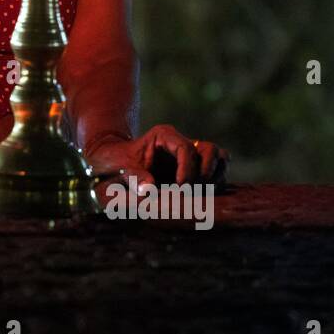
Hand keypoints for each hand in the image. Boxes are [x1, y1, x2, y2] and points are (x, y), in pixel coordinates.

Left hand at [86, 124, 228, 189]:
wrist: (113, 162)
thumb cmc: (116, 160)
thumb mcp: (122, 167)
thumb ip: (135, 177)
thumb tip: (149, 191)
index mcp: (165, 136)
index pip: (186, 148)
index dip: (187, 168)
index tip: (181, 188)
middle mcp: (182, 143)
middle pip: (210, 150)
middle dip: (205, 172)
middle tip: (191, 191)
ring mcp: (191, 156)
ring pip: (219, 159)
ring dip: (215, 178)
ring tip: (201, 194)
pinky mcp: (195, 170)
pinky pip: (217, 173)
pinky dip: (215, 185)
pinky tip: (202, 198)